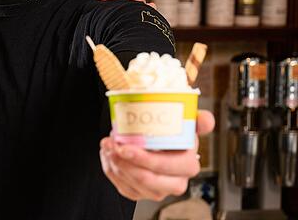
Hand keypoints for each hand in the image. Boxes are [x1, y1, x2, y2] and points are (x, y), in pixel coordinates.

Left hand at [99, 110, 214, 200]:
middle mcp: (175, 182)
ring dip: (116, 165)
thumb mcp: (188, 124)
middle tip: (113, 145)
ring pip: (133, 184)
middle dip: (126, 163)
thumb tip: (206, 119)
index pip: (167, 167)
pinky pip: (123, 187)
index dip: (145, 159)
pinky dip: (112, 171)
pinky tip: (109, 156)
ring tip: (108, 146)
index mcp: (188, 165)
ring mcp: (157, 190)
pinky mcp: (141, 193)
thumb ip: (200, 121)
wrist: (158, 143)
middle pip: (148, 179)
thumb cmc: (172, 134)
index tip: (125, 147)